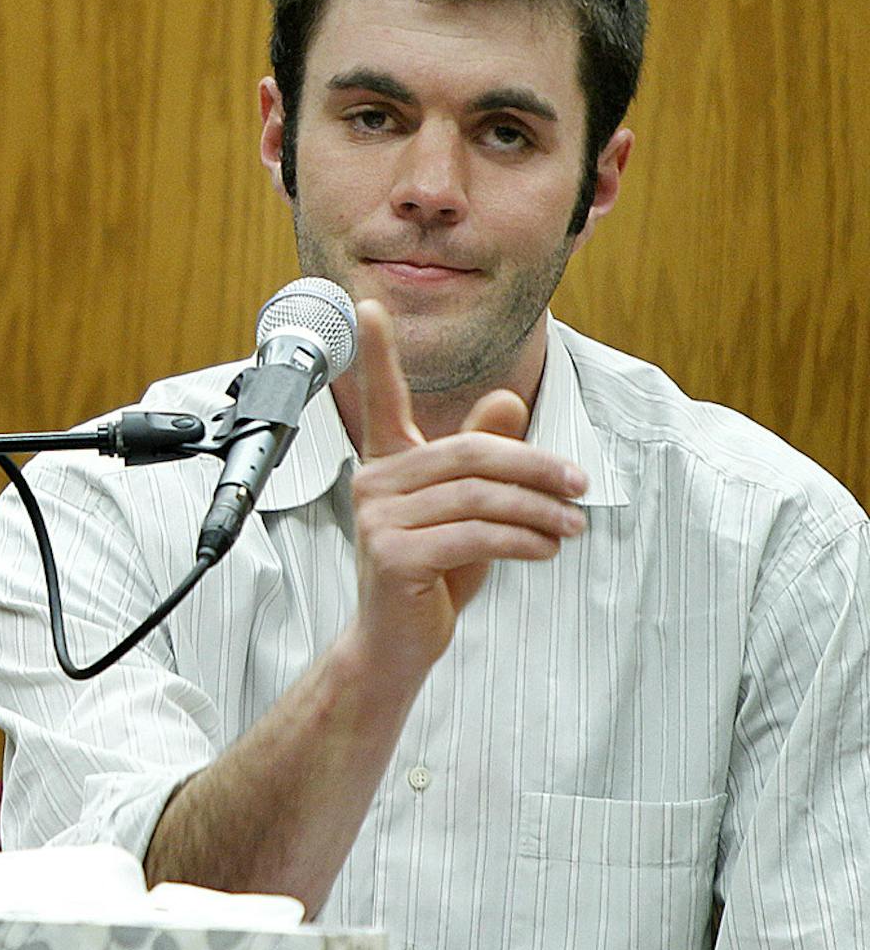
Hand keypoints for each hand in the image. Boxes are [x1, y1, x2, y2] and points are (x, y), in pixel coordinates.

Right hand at [344, 300, 587, 688]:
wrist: (396, 645)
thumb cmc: (432, 574)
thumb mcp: (466, 511)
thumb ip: (483, 456)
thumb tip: (507, 401)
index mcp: (386, 463)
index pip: (379, 397)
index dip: (376, 352)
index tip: (368, 304)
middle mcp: (373, 481)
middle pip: (470, 452)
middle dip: (534, 465)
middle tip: (580, 483)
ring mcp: (377, 518)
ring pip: (480, 496)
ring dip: (539, 511)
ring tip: (573, 526)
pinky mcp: (393, 554)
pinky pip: (476, 535)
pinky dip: (523, 541)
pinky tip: (547, 550)